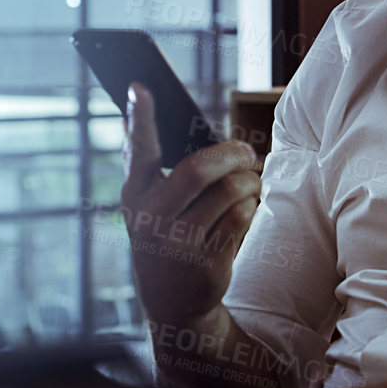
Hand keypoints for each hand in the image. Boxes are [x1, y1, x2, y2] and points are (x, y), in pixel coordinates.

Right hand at [120, 83, 262, 328]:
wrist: (173, 301)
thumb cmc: (165, 234)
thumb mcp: (147, 203)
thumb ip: (144, 159)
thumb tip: (134, 103)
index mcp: (135, 196)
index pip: (138, 150)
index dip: (139, 117)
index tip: (140, 86)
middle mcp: (151, 219)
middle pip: (199, 170)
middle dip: (231, 154)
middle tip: (246, 152)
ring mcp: (178, 244)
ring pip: (229, 192)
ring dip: (248, 181)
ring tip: (249, 182)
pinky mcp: (205, 263)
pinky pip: (242, 216)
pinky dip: (252, 205)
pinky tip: (247, 207)